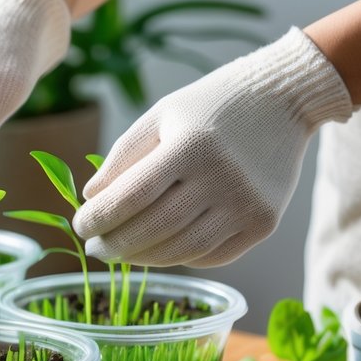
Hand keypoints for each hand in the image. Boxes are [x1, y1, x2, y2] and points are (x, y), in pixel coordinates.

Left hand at [73, 28, 352, 266]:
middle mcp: (221, 179)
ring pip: (183, 250)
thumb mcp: (160, 116)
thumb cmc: (209, 106)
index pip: (132, 196)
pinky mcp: (264, 224)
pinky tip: (161, 250)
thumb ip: (123, 157)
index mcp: (190, 147)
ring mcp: (246, 205)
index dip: (100, 217)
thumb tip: (91, 199)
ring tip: (121, 253)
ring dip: (145, 258)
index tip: (79, 226)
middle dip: (116, 245)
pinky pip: (213, 256)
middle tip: (94, 249)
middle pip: (155, 228)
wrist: (281, 101)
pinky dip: (180, 258)